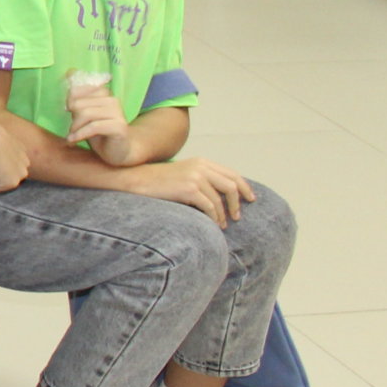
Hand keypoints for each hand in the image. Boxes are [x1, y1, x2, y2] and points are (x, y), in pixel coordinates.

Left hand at [65, 80, 136, 165]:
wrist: (117, 152)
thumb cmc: (98, 132)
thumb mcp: (83, 112)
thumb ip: (77, 95)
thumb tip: (69, 71)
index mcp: (104, 93)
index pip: (76, 89)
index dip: (69, 102)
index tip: (68, 112)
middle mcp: (113, 100)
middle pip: (79, 103)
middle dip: (72, 117)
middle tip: (73, 128)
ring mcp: (118, 113)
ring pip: (85, 114)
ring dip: (75, 127)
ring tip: (72, 136)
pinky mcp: (120, 127)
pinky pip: (93, 126)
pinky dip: (79, 134)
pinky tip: (73, 140)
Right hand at [137, 156, 255, 225]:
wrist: (136, 179)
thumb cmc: (157, 181)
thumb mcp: (183, 173)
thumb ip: (201, 178)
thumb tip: (221, 194)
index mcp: (202, 162)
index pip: (232, 174)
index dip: (244, 187)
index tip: (250, 198)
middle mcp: (201, 167)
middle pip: (231, 185)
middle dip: (238, 202)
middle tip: (238, 216)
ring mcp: (195, 177)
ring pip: (221, 199)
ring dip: (224, 214)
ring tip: (223, 224)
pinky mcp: (189, 189)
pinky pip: (210, 206)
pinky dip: (214, 217)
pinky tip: (213, 224)